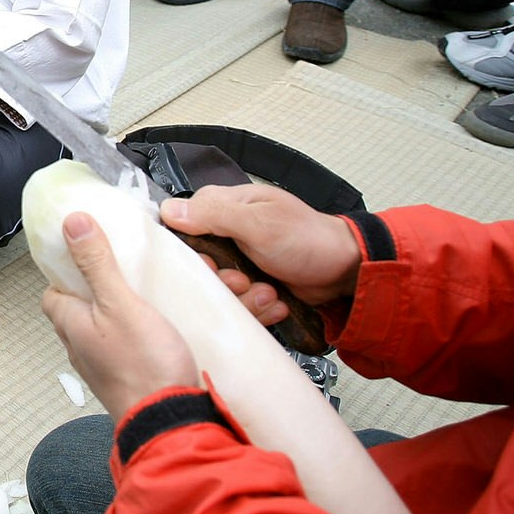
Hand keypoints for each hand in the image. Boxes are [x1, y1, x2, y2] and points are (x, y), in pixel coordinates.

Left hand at [41, 211, 199, 421]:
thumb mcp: (120, 303)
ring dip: (118, 312)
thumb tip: (72, 223)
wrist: (169, 422)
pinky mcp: (127, 379)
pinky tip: (158, 328)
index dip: (65, 272)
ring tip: (144, 295)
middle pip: (78, 310)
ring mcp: (102, 367)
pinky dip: (135, 334)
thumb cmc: (143, 365)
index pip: (52, 292)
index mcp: (70, 324)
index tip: (87, 253)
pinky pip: (123, 348)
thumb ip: (96, 264)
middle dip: (97, 290)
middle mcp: (80, 348)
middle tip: (123, 271)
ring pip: (102, 330)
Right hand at [161, 184, 362, 319]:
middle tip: (243, 280)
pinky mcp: (251, 285)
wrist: (346, 272)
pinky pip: (237, 302)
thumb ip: (214, 215)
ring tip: (268, 293)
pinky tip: (275, 301)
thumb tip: (167, 210)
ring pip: (217, 288)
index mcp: (225, 206)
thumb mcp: (259, 224)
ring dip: (243, 297)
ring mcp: (239, 260)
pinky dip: (257, 307)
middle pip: (198, 264)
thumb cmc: (308, 239)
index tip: (207, 265)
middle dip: (222, 280)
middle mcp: (227, 232)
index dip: (189, 251)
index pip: (182, 225)